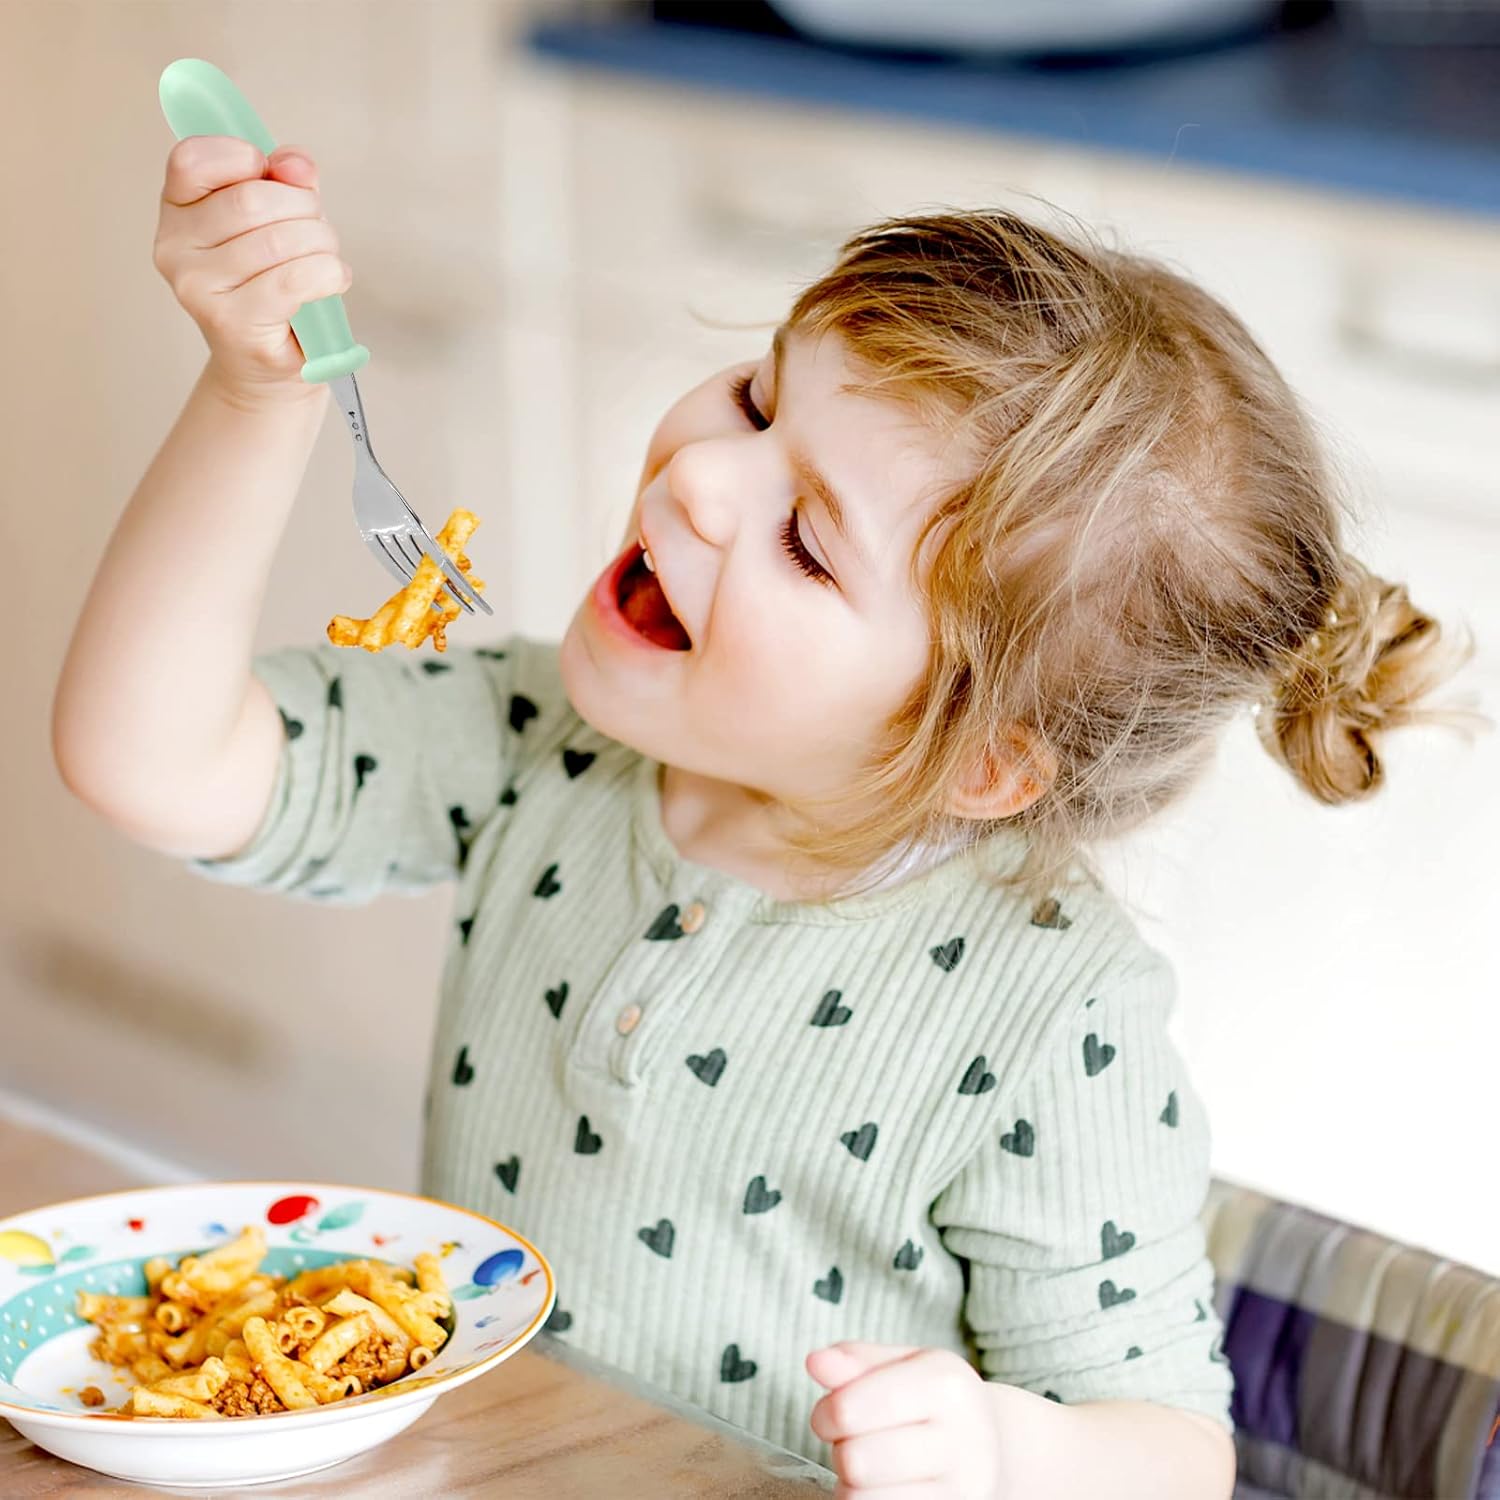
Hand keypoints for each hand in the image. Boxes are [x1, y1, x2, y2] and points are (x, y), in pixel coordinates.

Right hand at [153, 135, 348, 404]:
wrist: (269, 362)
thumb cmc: (273, 285)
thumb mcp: (279, 219)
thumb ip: (286, 181)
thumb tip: (296, 163)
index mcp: (176, 210)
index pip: (192, 159)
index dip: (245, 158)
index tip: (273, 177)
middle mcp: (175, 248)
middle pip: (250, 200)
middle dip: (303, 209)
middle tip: (317, 230)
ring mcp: (199, 288)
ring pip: (278, 240)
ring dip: (322, 244)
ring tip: (326, 259)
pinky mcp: (233, 321)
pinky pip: (293, 280)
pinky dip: (327, 273)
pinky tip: (332, 279)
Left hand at [807, 1342, 1004, 1498]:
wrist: (996, 1447)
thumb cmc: (935, 1400)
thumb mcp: (904, 1364)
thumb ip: (855, 1360)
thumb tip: (815, 1363)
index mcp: (947, 1384)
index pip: (852, 1408)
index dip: (825, 1414)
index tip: (827, 1416)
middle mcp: (964, 1439)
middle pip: (856, 1461)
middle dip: (840, 1451)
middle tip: (853, 1442)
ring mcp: (964, 1489)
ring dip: (851, 1486)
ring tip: (869, 1468)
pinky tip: (885, 1488)